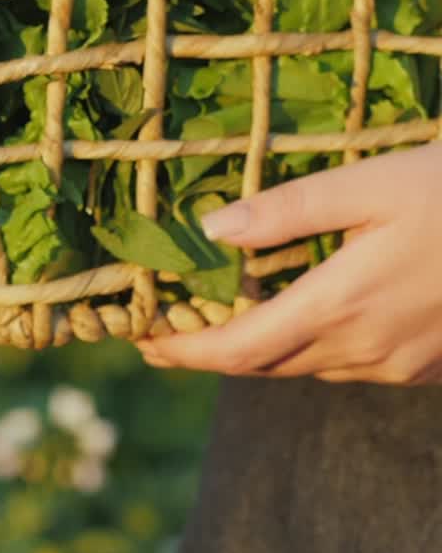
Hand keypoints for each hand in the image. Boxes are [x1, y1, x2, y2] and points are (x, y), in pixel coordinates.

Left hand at [137, 142, 441, 383]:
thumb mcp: (367, 185)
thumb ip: (287, 211)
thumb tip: (211, 230)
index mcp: (340, 307)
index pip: (238, 350)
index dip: (183, 351)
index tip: (140, 340)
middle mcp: (367, 350)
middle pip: (266, 365)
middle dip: (209, 352)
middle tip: (162, 329)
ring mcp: (403, 363)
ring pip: (308, 367)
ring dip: (258, 350)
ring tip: (215, 319)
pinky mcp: (429, 364)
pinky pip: (350, 364)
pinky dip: (307, 346)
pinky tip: (296, 314)